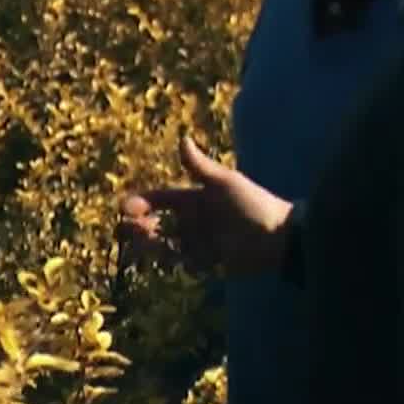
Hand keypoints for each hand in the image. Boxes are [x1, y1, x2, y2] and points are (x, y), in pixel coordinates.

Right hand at [117, 135, 293, 276]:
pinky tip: (170, 263)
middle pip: (157, 225)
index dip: (141, 203)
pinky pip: (184, 265)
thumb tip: (183, 138)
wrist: (278, 237)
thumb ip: (201, 166)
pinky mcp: (208, 263)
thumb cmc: (253, 204)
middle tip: (127, 230)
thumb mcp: (225, 183)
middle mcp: (193, 220)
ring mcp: (199, 242)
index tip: (125, 207)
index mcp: (195, 198)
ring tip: (139, 248)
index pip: (160, 199)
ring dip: (150, 247)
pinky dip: (174, 264)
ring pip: (165, 246)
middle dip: (139, 228)